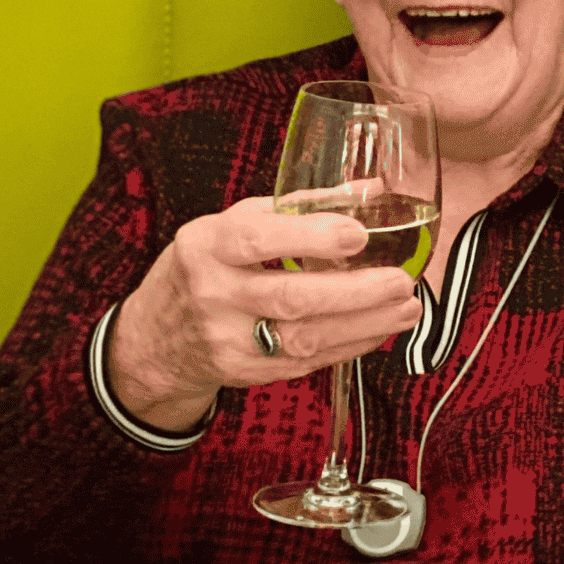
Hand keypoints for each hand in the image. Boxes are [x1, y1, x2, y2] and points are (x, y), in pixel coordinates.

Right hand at [108, 196, 422, 430]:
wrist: (157, 337)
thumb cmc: (207, 267)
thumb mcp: (233, 225)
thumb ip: (298, 208)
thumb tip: (370, 191)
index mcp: (207, 246)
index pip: (257, 241)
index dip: (310, 237)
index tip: (358, 234)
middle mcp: (214, 295)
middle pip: (289, 297)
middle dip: (354, 291)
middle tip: (400, 280)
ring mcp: (228, 340)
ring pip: (303, 338)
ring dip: (364, 324)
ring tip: (407, 307)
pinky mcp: (246, 373)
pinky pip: (306, 363)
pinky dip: (349, 346)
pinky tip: (379, 329)